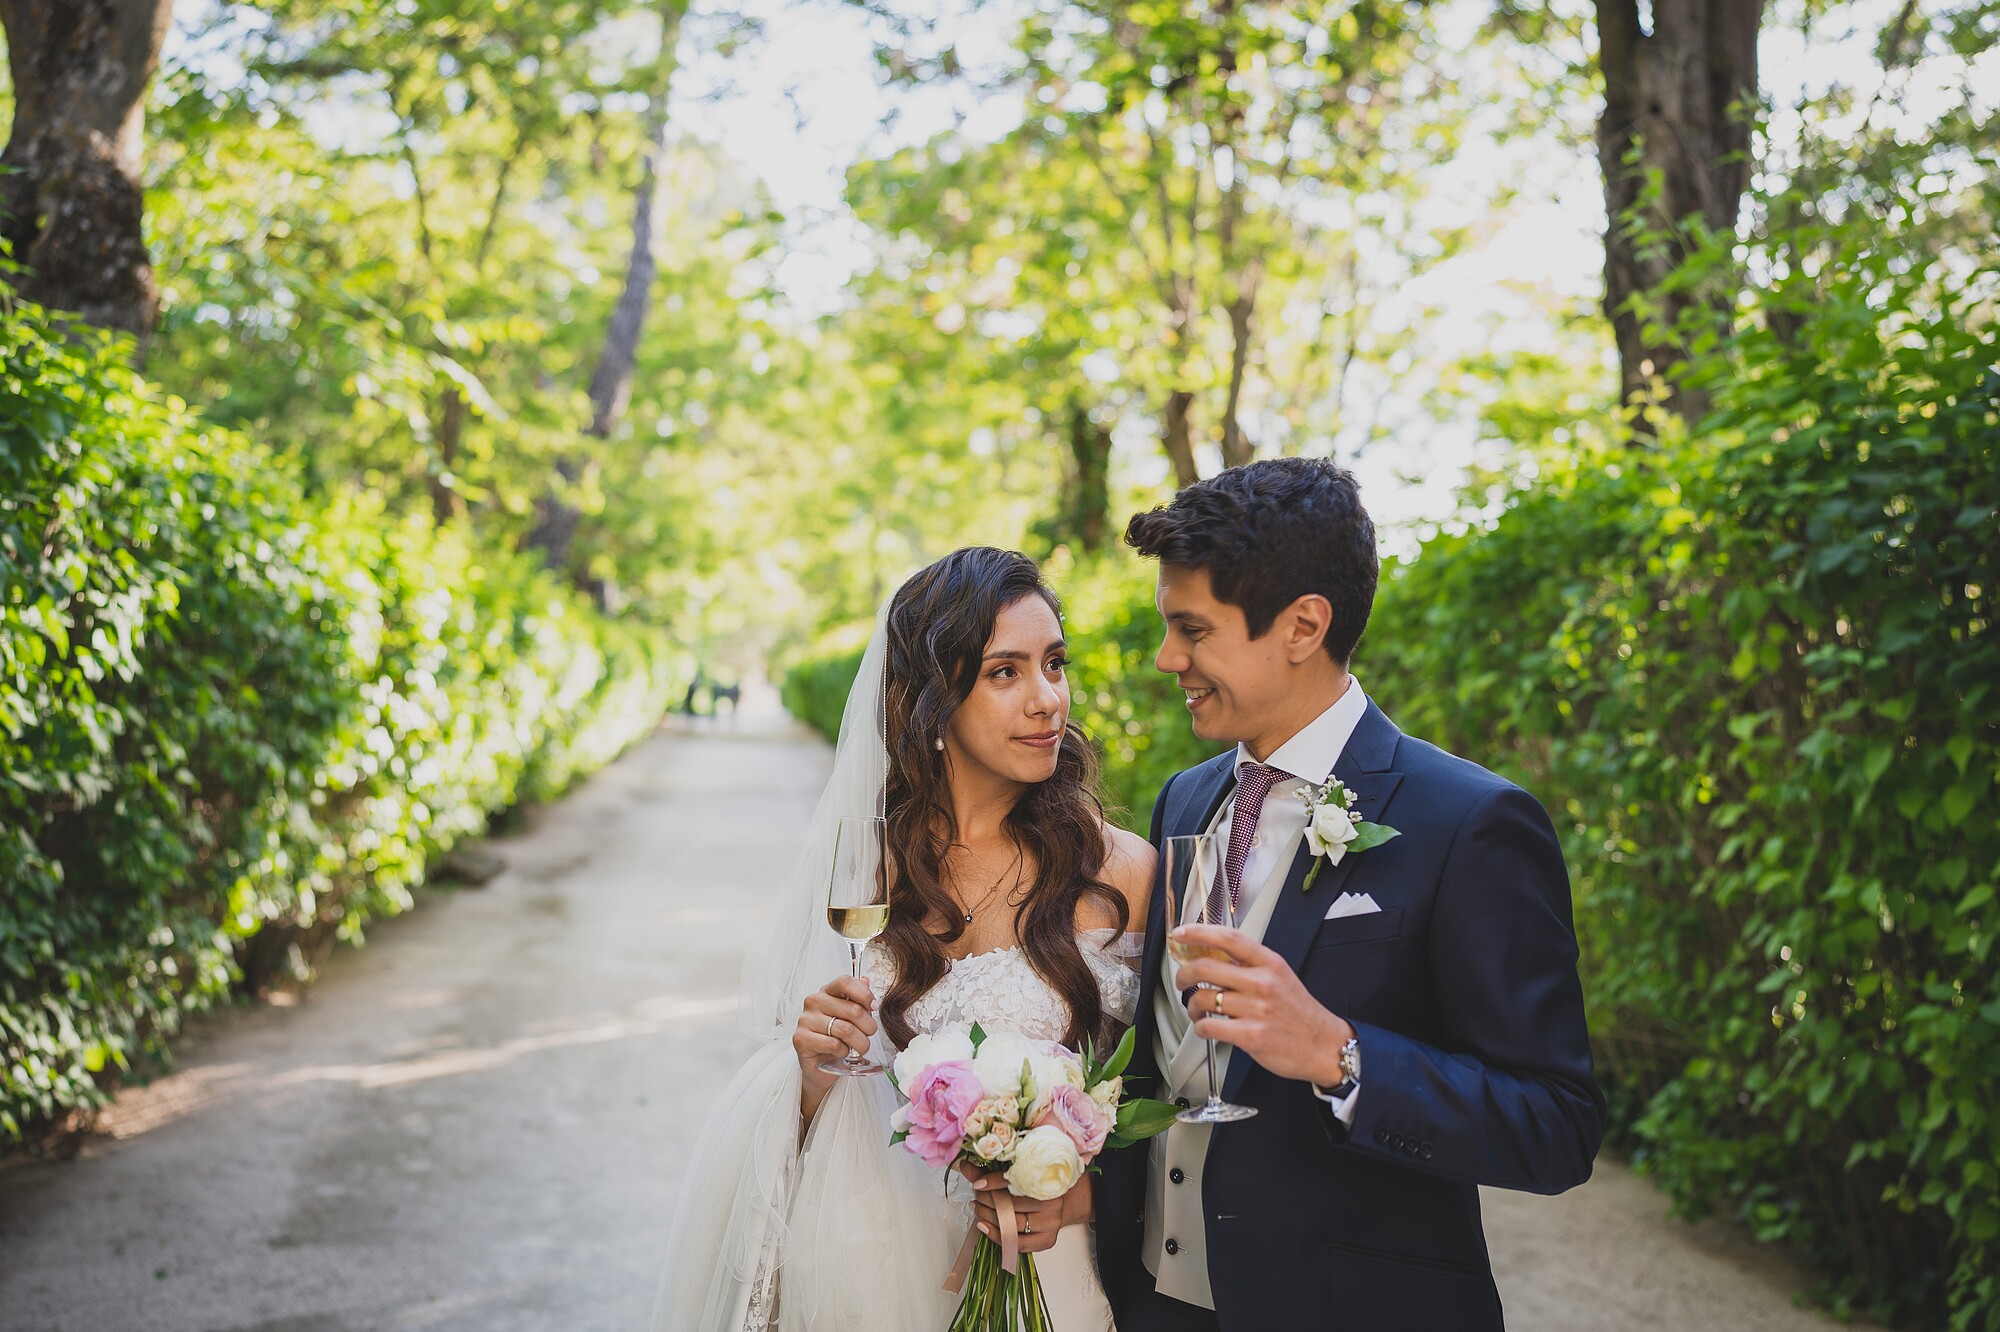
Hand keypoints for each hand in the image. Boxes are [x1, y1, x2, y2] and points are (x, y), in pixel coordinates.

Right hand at [793, 973, 877, 1092]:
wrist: (819, 1065)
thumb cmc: (837, 1038)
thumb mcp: (851, 1018)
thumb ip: (859, 1000)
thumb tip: (865, 980)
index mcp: (827, 991)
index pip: (845, 982)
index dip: (864, 994)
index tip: (874, 1007)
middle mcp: (814, 1001)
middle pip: (853, 1009)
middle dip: (869, 1026)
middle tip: (869, 1035)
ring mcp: (805, 1019)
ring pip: (846, 1030)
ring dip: (860, 1043)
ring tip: (860, 1047)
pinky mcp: (801, 1039)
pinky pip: (833, 1044)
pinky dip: (844, 1051)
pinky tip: (841, 1052)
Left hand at [957, 1163, 1092, 1254]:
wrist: (1061, 1203)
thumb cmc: (1037, 1187)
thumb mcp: (1017, 1174)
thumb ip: (990, 1171)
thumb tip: (964, 1165)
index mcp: (1047, 1179)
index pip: (1017, 1181)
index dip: (994, 1182)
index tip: (978, 1184)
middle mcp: (1052, 1202)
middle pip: (1012, 1204)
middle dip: (988, 1200)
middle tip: (977, 1196)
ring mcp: (1051, 1223)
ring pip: (1013, 1224)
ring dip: (989, 1217)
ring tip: (978, 1209)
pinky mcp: (1047, 1240)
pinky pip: (1018, 1243)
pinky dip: (997, 1236)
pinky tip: (985, 1227)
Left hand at [1173, 923, 1352, 1087]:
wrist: (1324, 1045)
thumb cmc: (1298, 1012)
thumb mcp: (1280, 976)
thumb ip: (1249, 965)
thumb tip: (1211, 955)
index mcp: (1269, 963)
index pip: (1228, 938)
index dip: (1198, 933)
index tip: (1180, 934)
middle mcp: (1262, 983)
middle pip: (1206, 967)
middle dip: (1184, 974)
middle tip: (1182, 981)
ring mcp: (1257, 1009)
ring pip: (1203, 998)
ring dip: (1192, 1005)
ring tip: (1197, 1009)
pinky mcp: (1251, 1036)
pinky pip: (1209, 1026)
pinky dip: (1201, 1027)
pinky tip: (1207, 1027)